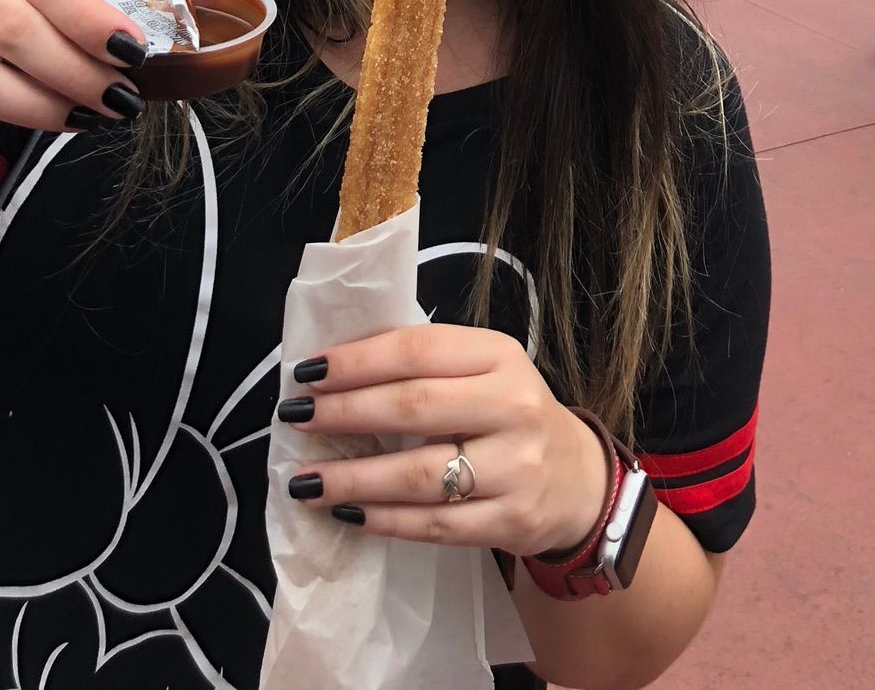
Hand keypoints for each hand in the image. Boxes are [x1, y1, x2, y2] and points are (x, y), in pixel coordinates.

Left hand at [276, 324, 611, 554]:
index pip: (418, 349)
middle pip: (414, 407)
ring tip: (305, 479)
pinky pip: (433, 524)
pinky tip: (346, 512)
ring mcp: (515, 467)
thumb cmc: (510, 414)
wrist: (578, 480)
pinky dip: (383, 519)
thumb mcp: (484, 370)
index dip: (358, 360)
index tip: (308, 372)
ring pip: (419, 474)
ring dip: (353, 477)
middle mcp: (512, 406)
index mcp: (500, 355)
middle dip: (345, 412)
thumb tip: (336, 368)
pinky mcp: (509, 520)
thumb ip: (426, 364)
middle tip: (296, 418)